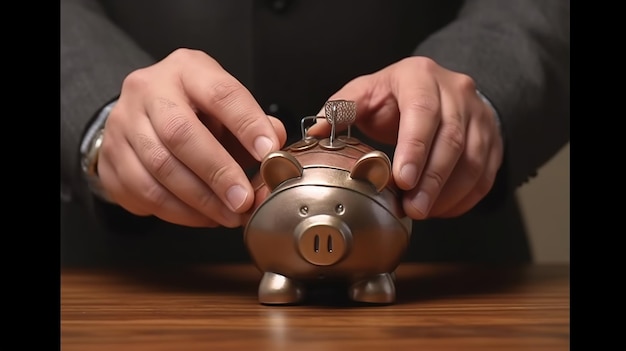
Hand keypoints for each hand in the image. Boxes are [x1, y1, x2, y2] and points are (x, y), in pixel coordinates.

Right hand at [98, 49, 286, 227]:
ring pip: (160, 168)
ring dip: (201, 200)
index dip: (247, 125)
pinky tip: (203, 216)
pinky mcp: (110, 159)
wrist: (141, 117)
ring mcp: (123, 125)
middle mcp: (149, 91)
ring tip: (229, 215)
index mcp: (186, 71)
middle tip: (244, 199)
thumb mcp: (224, 106)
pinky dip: (179, 212)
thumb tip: (276, 142)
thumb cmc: (192, 111)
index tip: (268, 153)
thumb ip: (253, 122)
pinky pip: (145, 193)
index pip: (220, 94)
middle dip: (218, 172)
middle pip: (181, 134)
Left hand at [308, 57, 503, 218]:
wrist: (438, 90)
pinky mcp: (491, 140)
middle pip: (452, 139)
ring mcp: (479, 116)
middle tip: (413, 208)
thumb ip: (342, 109)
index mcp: (421, 76)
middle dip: (432, 180)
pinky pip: (485, 174)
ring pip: (473, 160)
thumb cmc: (396, 95)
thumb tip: (315, 130)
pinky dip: (464, 197)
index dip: (415, 149)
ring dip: (448, 193)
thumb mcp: (367, 91)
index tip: (402, 180)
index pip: (423, 112)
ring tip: (424, 212)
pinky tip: (441, 209)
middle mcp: (456, 92)